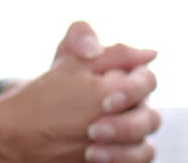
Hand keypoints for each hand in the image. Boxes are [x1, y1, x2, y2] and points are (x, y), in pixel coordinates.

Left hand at [0, 22, 159, 162]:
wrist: (34, 122)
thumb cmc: (56, 83)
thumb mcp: (65, 56)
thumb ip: (81, 37)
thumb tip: (95, 47)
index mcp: (129, 80)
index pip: (148, 80)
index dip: (133, 90)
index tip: (105, 101)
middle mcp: (136, 110)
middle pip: (152, 118)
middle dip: (126, 126)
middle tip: (94, 130)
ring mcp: (131, 137)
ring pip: (147, 147)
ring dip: (122, 148)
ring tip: (91, 149)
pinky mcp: (123, 157)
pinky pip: (138, 162)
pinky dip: (120, 160)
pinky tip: (92, 156)